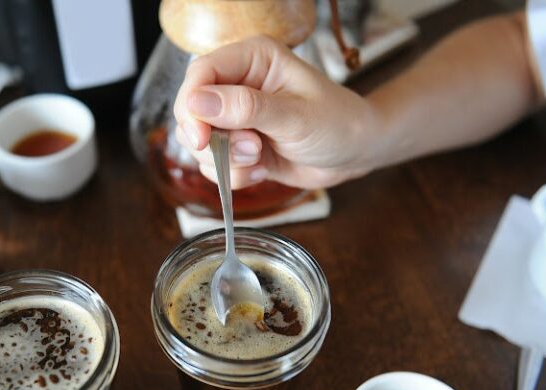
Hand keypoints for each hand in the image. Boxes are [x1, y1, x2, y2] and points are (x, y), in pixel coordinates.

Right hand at [174, 35, 380, 189]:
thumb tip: (198, 103)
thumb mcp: (295, 116)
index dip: (192, 105)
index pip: (201, 73)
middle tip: (251, 150)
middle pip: (192, 110)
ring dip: (226, 161)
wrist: (354, 153)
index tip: (201, 137)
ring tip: (260, 159)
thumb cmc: (337, 123)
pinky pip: (214, 164)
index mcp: (253, 58)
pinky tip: (262, 169)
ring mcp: (235, 116)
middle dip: (213, 141)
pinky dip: (234, 175)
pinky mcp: (236, 144)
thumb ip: (246, 108)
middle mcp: (238, 83)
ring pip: (199, 143)